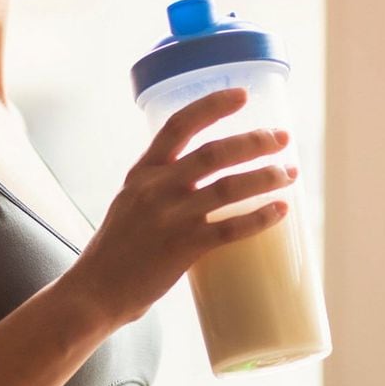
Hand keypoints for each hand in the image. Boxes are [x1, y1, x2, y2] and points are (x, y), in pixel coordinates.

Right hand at [68, 88, 296, 328]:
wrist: (94, 292)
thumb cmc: (114, 252)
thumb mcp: (129, 205)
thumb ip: (160, 189)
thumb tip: (203, 183)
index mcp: (142, 173)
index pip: (178, 125)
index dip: (212, 105)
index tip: (242, 94)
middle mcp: (155, 189)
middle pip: (214, 152)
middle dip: (254, 141)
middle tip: (282, 138)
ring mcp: (170, 218)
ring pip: (229, 187)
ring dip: (266, 177)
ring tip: (290, 174)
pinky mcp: (183, 249)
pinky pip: (230, 228)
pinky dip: (259, 218)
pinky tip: (280, 211)